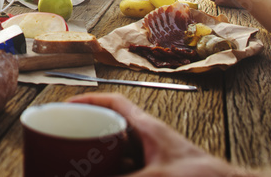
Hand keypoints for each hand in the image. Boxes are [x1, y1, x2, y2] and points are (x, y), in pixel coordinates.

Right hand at [66, 93, 236, 175]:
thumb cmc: (204, 176)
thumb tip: (91, 176)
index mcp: (148, 129)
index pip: (114, 102)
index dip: (89, 100)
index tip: (66, 106)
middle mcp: (149, 141)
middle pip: (112, 128)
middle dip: (88, 132)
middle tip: (66, 141)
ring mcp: (154, 158)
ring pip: (119, 152)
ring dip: (100, 157)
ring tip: (78, 163)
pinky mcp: (158, 173)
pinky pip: (129, 168)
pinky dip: (115, 170)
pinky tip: (103, 175)